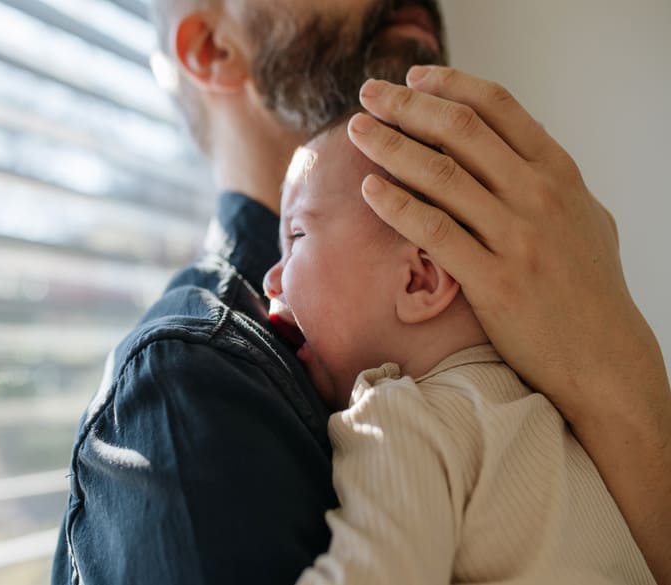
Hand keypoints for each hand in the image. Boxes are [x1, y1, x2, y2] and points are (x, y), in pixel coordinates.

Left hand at [347, 66, 669, 582]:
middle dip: (407, 105)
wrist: (604, 357)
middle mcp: (540, 196)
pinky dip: (398, 205)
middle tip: (369, 94)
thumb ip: (546, 181)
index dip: (451, 85)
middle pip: (462, 131)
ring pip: (441, 175)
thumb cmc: (588, 287)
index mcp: (559, 173)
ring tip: (357, 132)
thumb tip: (509, 150)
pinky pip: (435, 231)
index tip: (414, 76)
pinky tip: (369, 189)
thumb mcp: (582, 218)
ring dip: (391, 147)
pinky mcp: (494, 280)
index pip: (500, 108)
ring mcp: (518, 237)